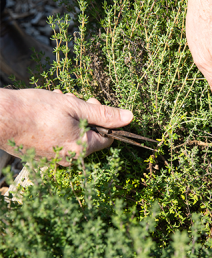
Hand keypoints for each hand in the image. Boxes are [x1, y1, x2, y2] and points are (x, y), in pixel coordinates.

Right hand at [0, 89, 132, 165]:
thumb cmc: (36, 110)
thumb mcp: (75, 106)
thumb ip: (104, 114)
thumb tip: (129, 118)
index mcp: (82, 148)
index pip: (107, 137)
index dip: (103, 119)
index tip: (91, 103)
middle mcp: (70, 159)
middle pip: (89, 135)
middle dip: (85, 114)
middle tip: (72, 99)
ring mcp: (54, 159)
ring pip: (72, 134)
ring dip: (69, 116)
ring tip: (56, 100)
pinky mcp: (41, 155)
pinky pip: (57, 139)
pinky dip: (56, 124)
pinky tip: (46, 111)